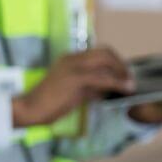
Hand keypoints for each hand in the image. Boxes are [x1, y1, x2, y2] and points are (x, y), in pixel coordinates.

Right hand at [12, 47, 134, 127]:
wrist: (31, 108)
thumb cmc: (48, 103)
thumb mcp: (73, 92)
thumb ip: (90, 88)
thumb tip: (108, 89)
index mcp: (69, 59)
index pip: (98, 52)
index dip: (115, 61)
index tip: (124, 73)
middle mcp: (72, 58)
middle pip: (105, 53)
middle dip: (121, 64)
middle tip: (129, 78)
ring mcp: (73, 66)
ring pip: (106, 62)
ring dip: (122, 73)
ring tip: (130, 85)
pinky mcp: (76, 78)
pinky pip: (102, 77)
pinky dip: (117, 82)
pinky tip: (124, 88)